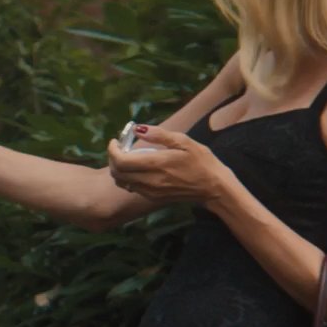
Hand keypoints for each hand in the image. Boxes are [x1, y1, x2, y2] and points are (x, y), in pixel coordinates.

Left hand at [106, 126, 234, 203]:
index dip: (112, 150)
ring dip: (118, 169)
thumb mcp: (184, 142)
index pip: (121, 161)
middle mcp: (150, 181)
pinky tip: (137, 169)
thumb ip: (159, 135)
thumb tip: (138, 129)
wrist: (214, 188)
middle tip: (118, 147)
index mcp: (157, 164)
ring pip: (122, 182)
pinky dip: (127, 178)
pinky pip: (132, 188)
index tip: (115, 141)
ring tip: (126, 157)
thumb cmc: (203, 162)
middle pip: (117, 173)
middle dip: (112, 159)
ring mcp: (151, 192)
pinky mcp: (154, 198)